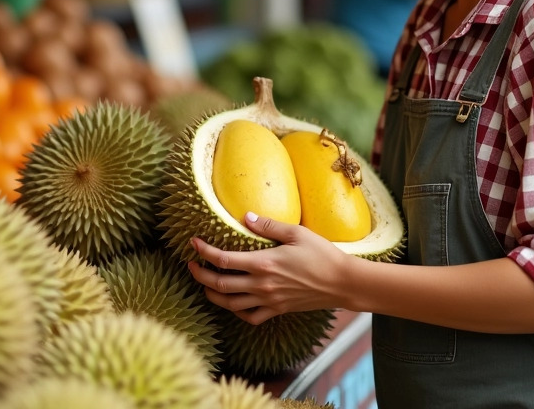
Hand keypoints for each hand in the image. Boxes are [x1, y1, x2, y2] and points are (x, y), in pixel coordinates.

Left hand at [187, 212, 351, 324]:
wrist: (342, 283)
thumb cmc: (322, 254)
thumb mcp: (296, 233)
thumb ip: (269, 226)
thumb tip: (245, 217)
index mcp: (263, 263)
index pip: (223, 260)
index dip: (204, 252)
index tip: (193, 242)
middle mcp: (262, 285)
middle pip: (219, 284)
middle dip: (200, 275)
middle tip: (191, 264)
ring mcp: (269, 300)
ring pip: (230, 304)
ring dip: (212, 294)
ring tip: (204, 284)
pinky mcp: (278, 310)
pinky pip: (250, 317)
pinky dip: (237, 312)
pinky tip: (233, 303)